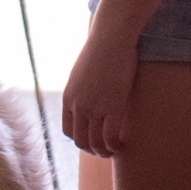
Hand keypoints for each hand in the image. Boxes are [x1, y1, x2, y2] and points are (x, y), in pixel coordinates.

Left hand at [62, 24, 139, 157]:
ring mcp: (94, 108)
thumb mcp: (82, 72)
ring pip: (96, 143)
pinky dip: (115, 146)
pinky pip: (111, 137)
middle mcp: (78, 105)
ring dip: (105, 152)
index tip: (93, 140)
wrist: (111, 37)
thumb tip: (89, 93)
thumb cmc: (100, 50)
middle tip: (106, 150)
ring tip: (115, 150)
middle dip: (93, 150)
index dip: (81, 140)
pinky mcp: (113, 107)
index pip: (68, 131)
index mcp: (68, 98)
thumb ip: (82, 88)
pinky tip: (122, 144)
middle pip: (80, 141)